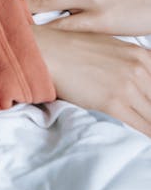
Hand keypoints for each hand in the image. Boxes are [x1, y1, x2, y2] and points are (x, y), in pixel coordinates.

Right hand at [33, 25, 150, 134]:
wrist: (48, 52)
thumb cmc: (73, 49)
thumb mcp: (110, 48)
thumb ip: (130, 63)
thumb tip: (142, 82)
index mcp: (140, 55)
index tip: (149, 106)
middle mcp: (138, 69)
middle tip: (146, 117)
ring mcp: (127, 86)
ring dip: (150, 124)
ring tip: (146, 133)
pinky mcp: (113, 102)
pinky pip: (142, 126)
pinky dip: (147, 136)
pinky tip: (147, 141)